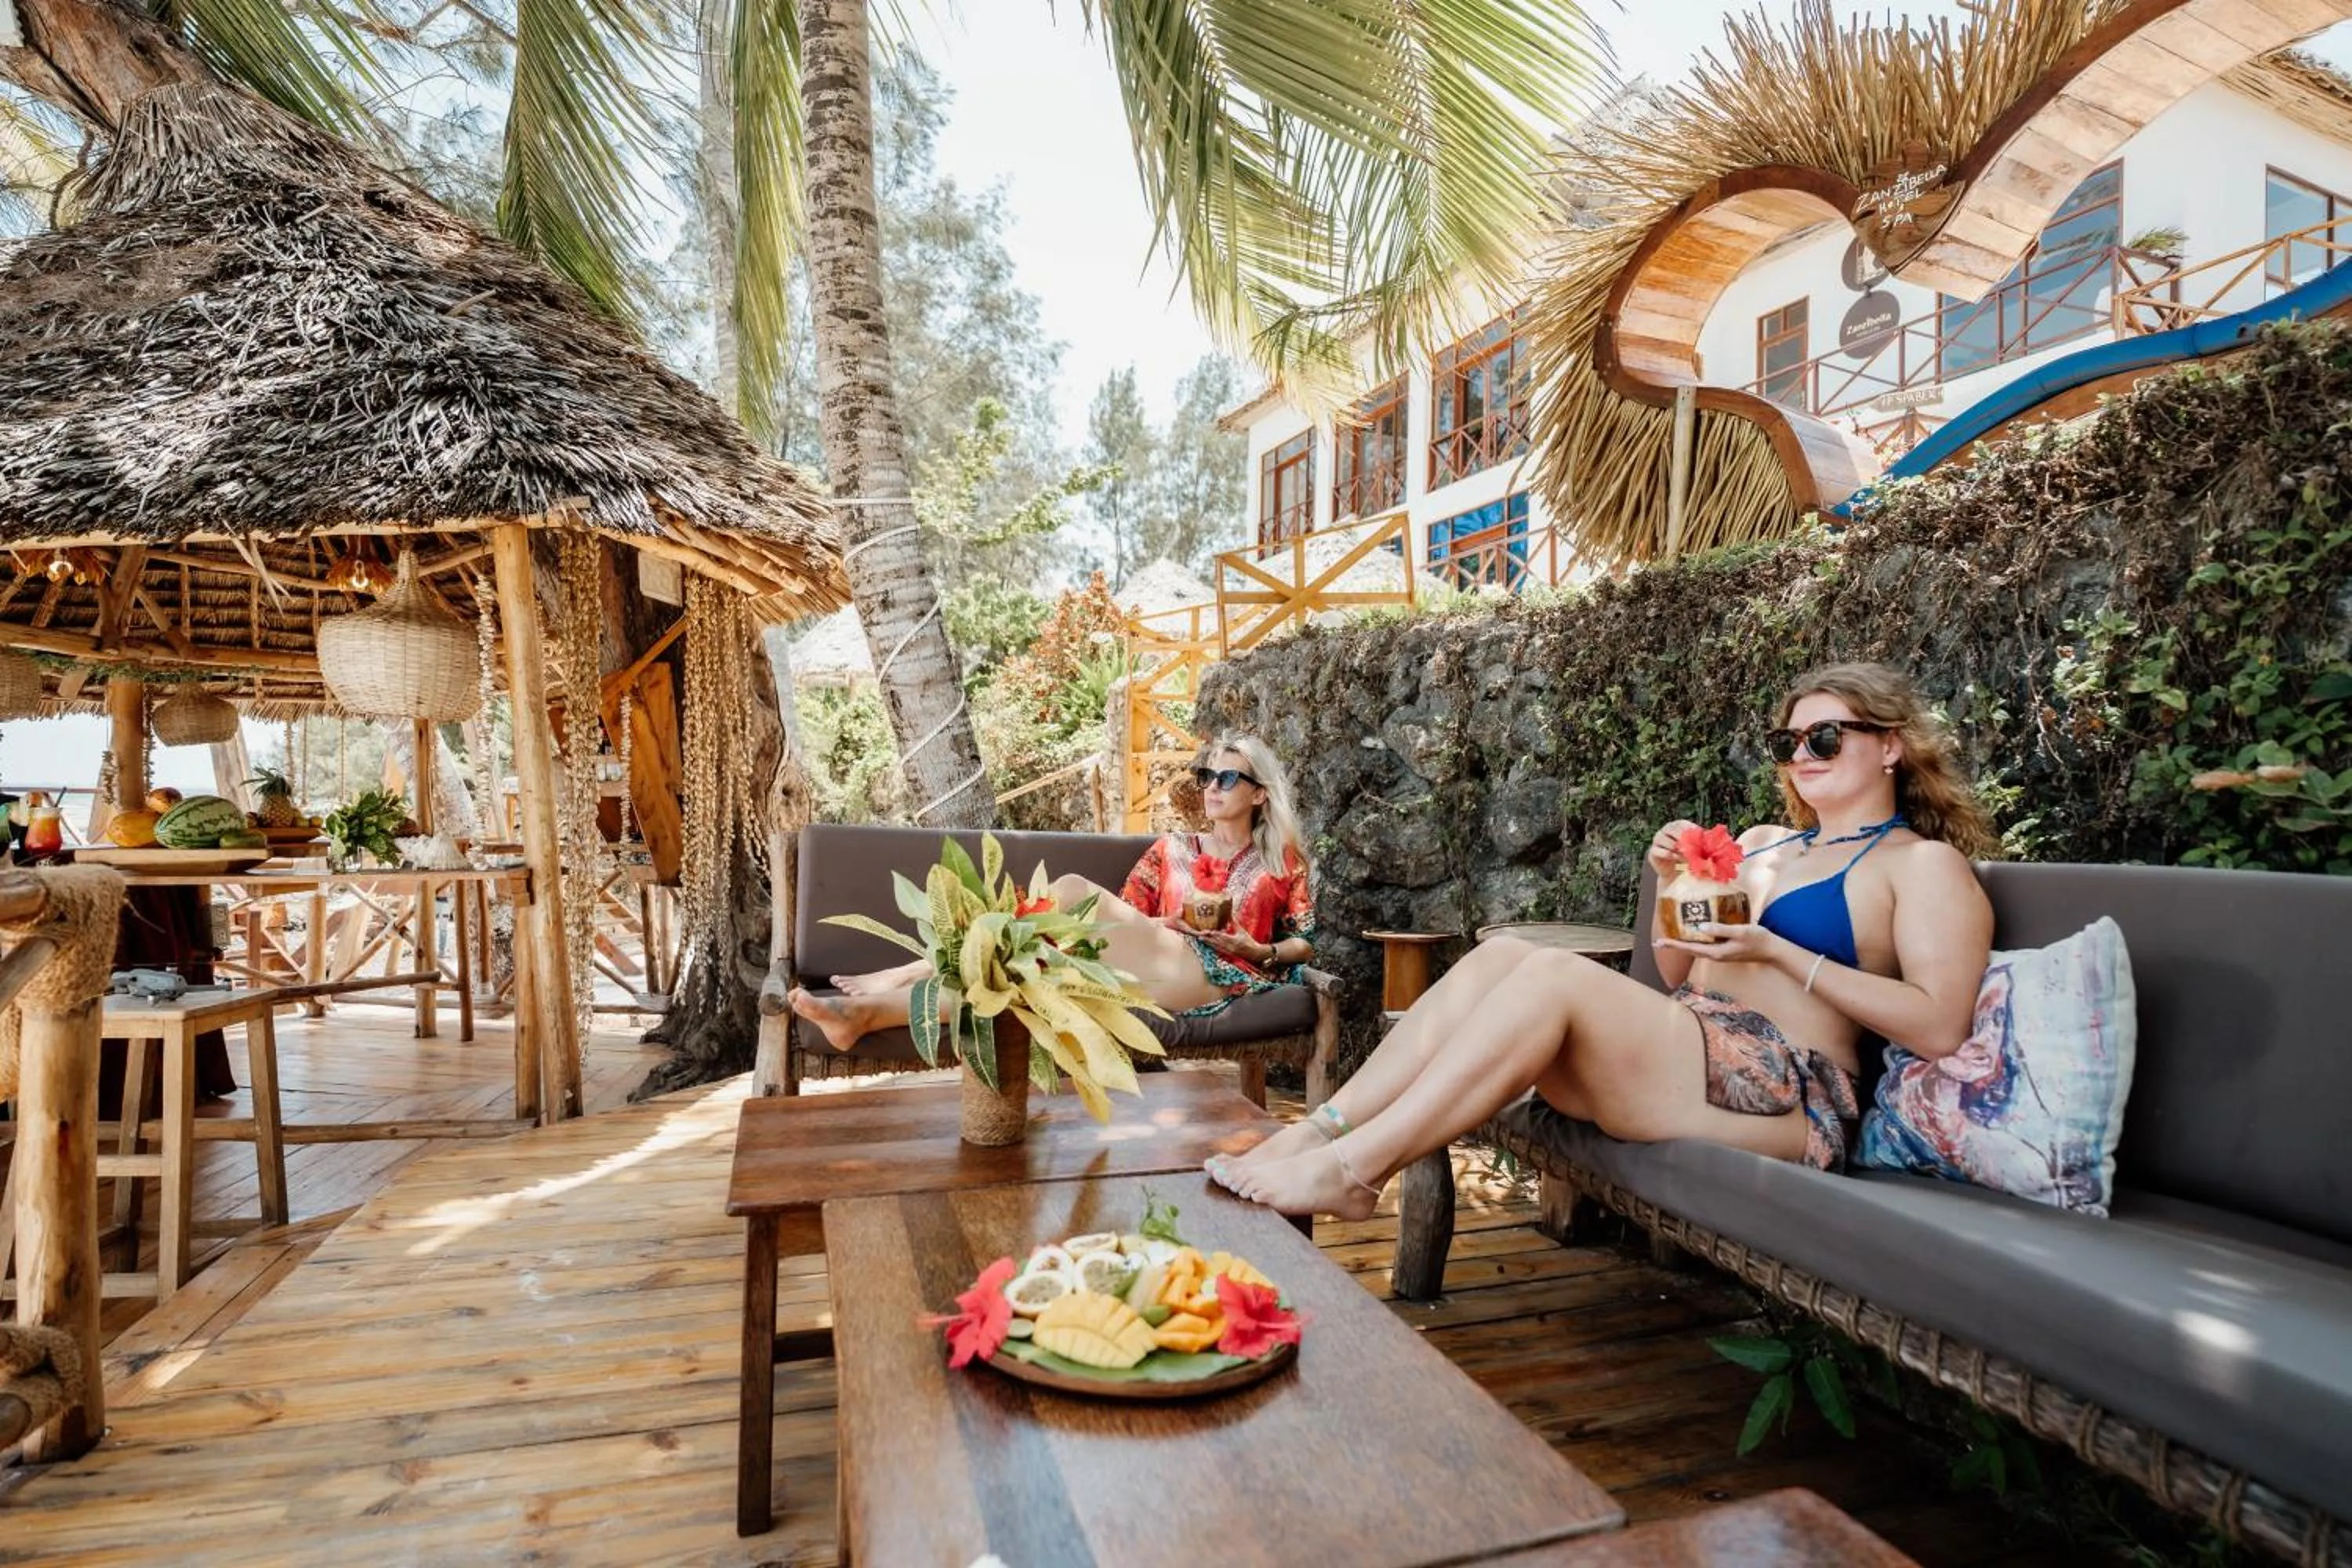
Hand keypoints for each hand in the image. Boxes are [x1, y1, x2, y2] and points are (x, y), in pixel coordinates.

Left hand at [1200, 929, 1268, 962]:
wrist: (1254, 953)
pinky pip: (1219, 950)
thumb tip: (1230, 914)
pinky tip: (1208, 945)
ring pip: (1216, 947)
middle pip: (1216, 942)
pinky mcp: (1228, 955)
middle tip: (1199, 935)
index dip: (1213, 934)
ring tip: (1200, 939)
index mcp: (1233, 940)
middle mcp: (1229, 946)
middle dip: (1207, 939)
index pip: (1221, 936)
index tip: (1206, 931)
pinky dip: (1213, 947)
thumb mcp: (1242, 931)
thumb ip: (1235, 923)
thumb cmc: (1249, 941)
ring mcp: (1228, 951)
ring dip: (1208, 943)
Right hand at [1647, 820, 1700, 876]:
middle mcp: (1665, 830)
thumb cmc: (1687, 855)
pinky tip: (1676, 858)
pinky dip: (1669, 855)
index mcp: (1675, 826)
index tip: (1698, 837)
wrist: (1674, 871)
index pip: (1681, 824)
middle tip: (1691, 846)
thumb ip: (1700, 841)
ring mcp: (1657, 840)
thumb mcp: (1694, 847)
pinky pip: (1660, 851)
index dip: (1689, 830)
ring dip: (1677, 849)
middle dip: (1682, 838)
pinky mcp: (1652, 851)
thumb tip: (1710, 838)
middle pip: (1672, 829)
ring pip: (1667, 841)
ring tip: (1685, 855)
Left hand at [1654, 921, 1787, 966]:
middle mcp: (1716, 955)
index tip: (1659, 943)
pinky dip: (1697, 940)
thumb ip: (1721, 929)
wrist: (1772, 950)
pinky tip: (1695, 932)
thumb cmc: (1757, 939)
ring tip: (1672, 936)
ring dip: (1685, 943)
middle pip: (1690, 949)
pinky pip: (1706, 945)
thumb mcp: (1740, 931)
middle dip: (1675, 945)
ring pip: (1698, 948)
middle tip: (1659, 941)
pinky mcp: (1725, 949)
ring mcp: (1721, 953)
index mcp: (1717, 952)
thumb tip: (1700, 927)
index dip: (1674, 945)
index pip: (1690, 948)